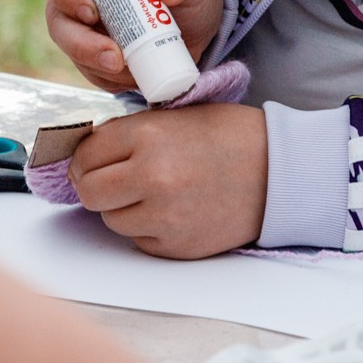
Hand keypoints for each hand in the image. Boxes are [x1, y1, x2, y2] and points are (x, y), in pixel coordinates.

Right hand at [33, 0, 223, 94]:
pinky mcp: (91, 57)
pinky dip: (113, 79)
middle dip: (80, 41)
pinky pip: (91, 73)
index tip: (91, 9)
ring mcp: (79, 27)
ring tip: (134, 69)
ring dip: (100, 64)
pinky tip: (137, 76)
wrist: (197, 22)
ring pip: (70, 49)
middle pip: (55, 16)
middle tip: (115, 56)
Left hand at [70, 103, 266, 257]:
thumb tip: (88, 153)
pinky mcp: (176, 245)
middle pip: (89, 192)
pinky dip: (147, 228)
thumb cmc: (228, 137)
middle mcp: (151, 176)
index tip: (91, 161)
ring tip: (150, 193)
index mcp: (149, 136)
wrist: (277, 171)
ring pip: (110, 220)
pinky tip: (171, 210)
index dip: (85, 159)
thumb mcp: (175, 118)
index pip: (86, 155)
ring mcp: (164, 216)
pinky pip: (139, 240)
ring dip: (121, 208)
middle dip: (94, 185)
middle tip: (111, 180)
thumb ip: (131, 133)